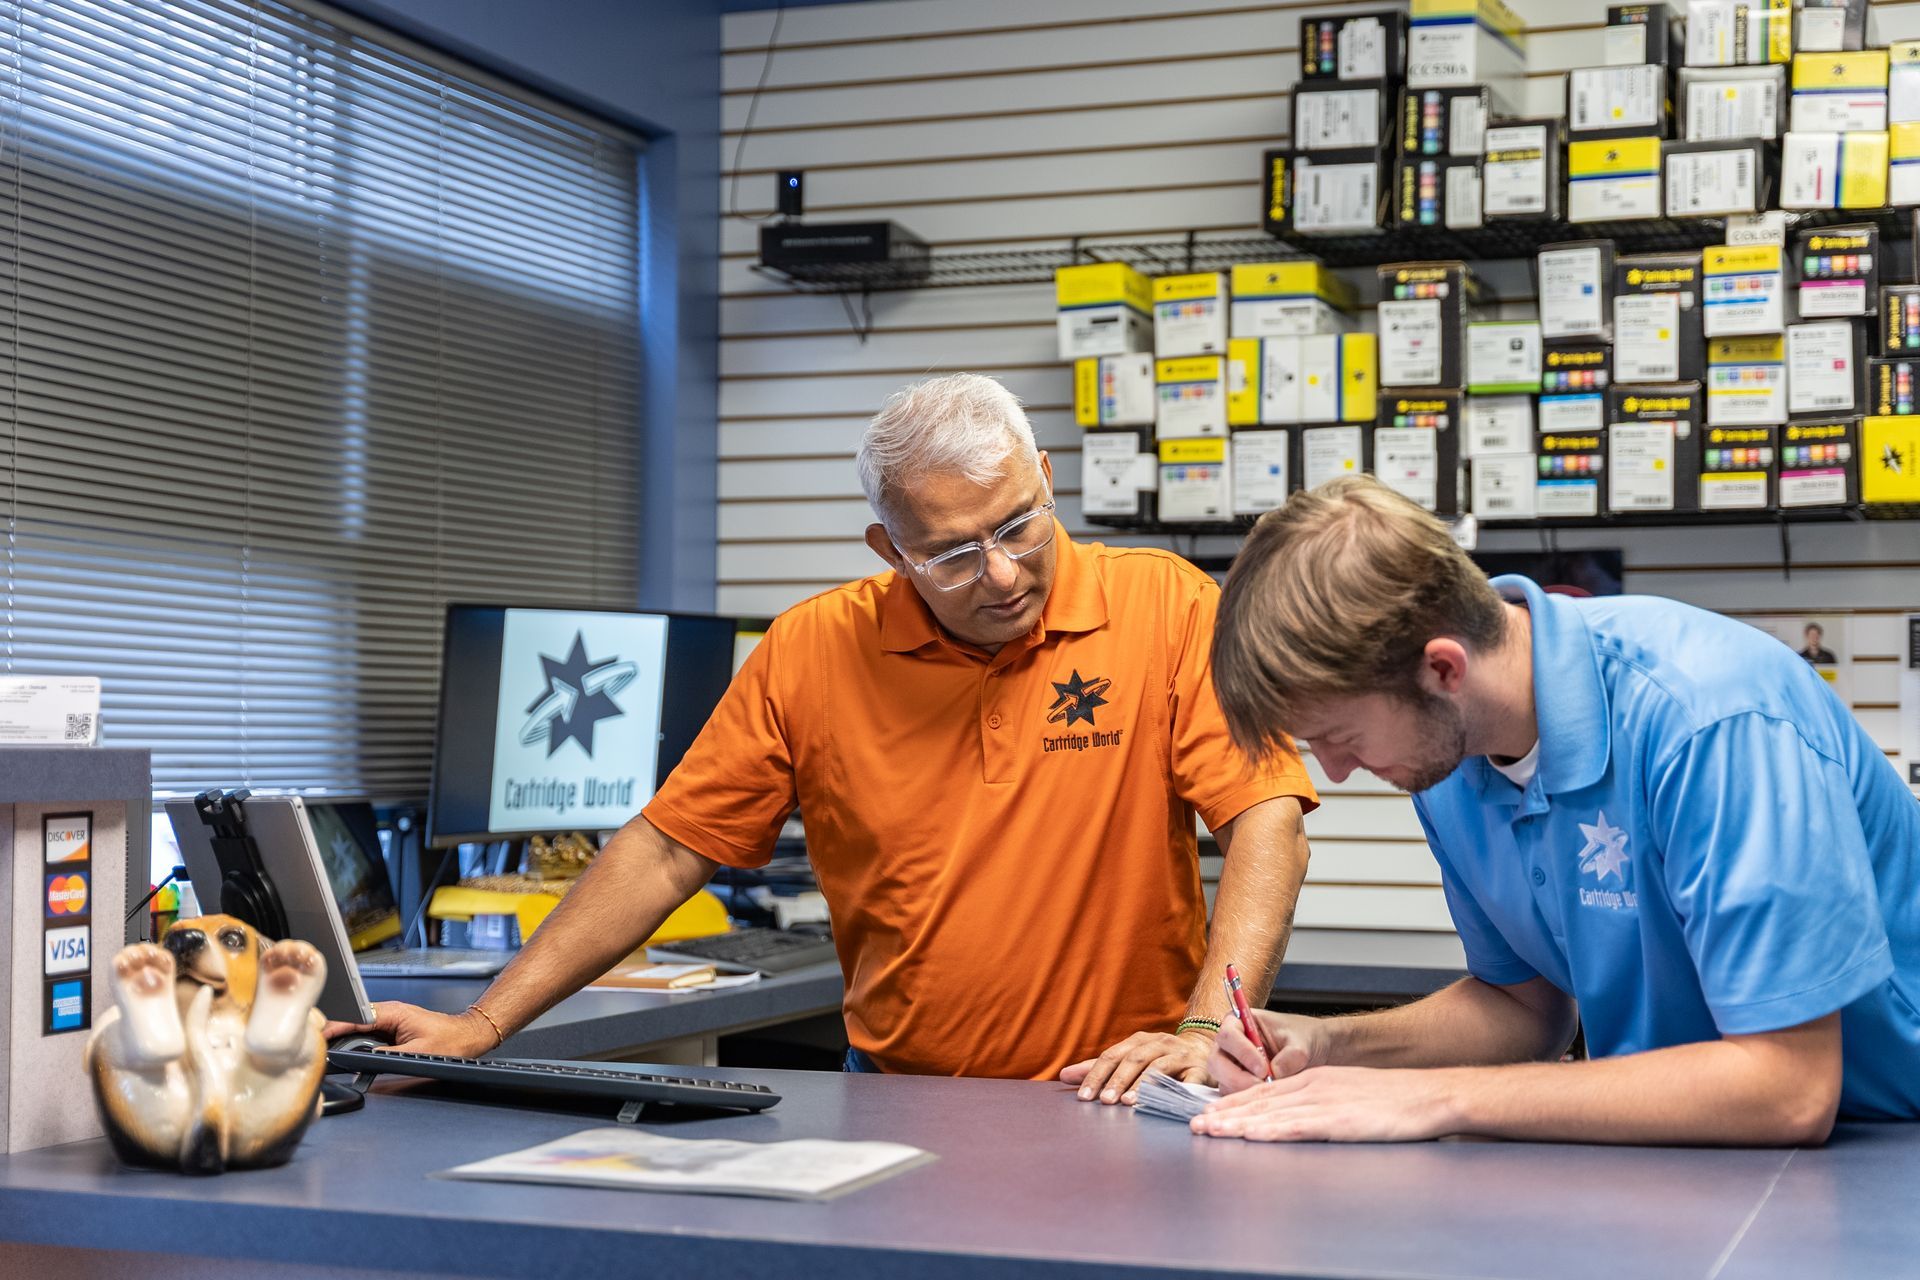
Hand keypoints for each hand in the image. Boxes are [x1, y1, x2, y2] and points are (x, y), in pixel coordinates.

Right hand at [322, 1001, 498, 1056]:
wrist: (468, 1037)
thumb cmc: (451, 1042)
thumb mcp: (415, 1053)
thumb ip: (385, 1056)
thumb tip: (362, 1061)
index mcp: (393, 1012)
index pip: (355, 1017)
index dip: (334, 1026)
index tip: (318, 1035)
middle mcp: (389, 1012)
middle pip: (353, 1022)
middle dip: (336, 1034)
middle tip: (320, 1050)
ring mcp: (390, 1019)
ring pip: (359, 1029)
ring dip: (347, 1040)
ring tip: (334, 1053)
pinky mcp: (392, 1027)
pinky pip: (369, 1034)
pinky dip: (359, 1043)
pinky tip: (354, 1053)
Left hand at [1060, 1029, 1214, 1104]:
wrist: (1203, 1050)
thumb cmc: (1159, 1059)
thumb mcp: (1129, 1060)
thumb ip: (1099, 1068)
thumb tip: (1064, 1075)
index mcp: (1139, 1040)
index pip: (1112, 1056)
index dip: (1097, 1075)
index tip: (1084, 1097)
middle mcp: (1160, 1043)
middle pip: (1135, 1059)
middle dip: (1118, 1080)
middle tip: (1106, 1101)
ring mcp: (1181, 1055)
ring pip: (1159, 1067)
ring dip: (1142, 1084)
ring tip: (1129, 1102)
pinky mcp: (1200, 1069)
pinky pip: (1189, 1079)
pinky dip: (1176, 1090)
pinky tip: (1165, 1102)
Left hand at [1190, 1066, 1461, 1142]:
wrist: (1429, 1094)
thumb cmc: (1395, 1099)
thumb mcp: (1348, 1092)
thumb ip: (1322, 1102)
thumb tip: (1298, 1118)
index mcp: (1315, 1079)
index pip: (1266, 1090)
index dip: (1235, 1102)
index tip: (1211, 1113)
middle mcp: (1313, 1086)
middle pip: (1260, 1100)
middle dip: (1225, 1113)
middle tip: (1196, 1124)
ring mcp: (1325, 1103)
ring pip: (1270, 1113)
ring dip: (1236, 1123)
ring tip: (1209, 1131)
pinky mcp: (1339, 1121)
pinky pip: (1296, 1126)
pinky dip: (1269, 1130)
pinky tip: (1250, 1134)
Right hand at [1209, 1009, 1329, 1093]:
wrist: (1311, 1050)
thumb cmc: (1301, 1037)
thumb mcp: (1301, 1043)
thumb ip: (1290, 1056)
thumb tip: (1275, 1073)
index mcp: (1239, 1022)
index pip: (1229, 1035)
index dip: (1242, 1052)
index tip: (1263, 1068)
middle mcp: (1228, 1044)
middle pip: (1216, 1061)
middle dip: (1237, 1077)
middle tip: (1261, 1086)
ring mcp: (1229, 1065)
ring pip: (1222, 1081)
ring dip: (1242, 1091)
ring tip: (1269, 1093)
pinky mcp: (1234, 1084)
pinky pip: (1232, 1096)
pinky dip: (1246, 1100)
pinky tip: (1266, 1099)